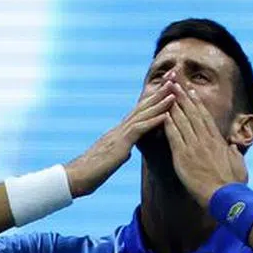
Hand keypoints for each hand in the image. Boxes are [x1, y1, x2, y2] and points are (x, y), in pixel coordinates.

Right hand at [63, 81, 175, 197]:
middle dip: (160, 90)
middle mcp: (120, 129)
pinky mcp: (120, 145)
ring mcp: (119, 135)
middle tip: (175, 74)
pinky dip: (153, 121)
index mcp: (120, 132)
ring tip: (175, 88)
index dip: (155, 97)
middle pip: (143, 106)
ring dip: (160, 101)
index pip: (140, 111)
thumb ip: (120, 151)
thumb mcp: (112, 159)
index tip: (169, 85)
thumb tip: (126, 150)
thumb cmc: (93, 172)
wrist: (77, 178)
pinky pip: (138, 130)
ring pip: (143, 114)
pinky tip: (166, 115)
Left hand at [162, 82, 247, 207]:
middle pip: (192, 113)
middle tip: (175, 82)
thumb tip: (233, 146)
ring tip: (167, 91)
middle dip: (183, 96)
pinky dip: (168, 124)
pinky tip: (162, 114)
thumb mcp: (239, 165)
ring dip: (174, 105)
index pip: (205, 117)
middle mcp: (205, 140)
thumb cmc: (233, 184)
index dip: (196, 103)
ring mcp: (194, 147)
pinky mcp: (183, 157)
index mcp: (218, 141)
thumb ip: (234, 153)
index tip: (190, 91)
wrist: (225, 196)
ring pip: (182, 121)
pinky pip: (174, 137)